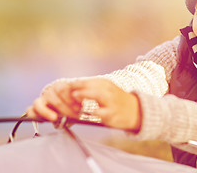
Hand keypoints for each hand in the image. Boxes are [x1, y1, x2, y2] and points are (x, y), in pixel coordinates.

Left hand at [26, 78, 140, 131]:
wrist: (136, 111)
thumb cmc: (117, 101)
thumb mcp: (106, 90)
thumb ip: (90, 89)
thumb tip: (71, 89)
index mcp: (103, 83)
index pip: (81, 82)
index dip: (69, 87)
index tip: (60, 94)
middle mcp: (106, 89)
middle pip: (85, 86)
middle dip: (71, 93)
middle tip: (62, 99)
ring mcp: (109, 101)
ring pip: (92, 96)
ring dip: (79, 100)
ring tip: (71, 105)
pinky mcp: (111, 114)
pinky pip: (97, 113)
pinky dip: (88, 113)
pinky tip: (82, 116)